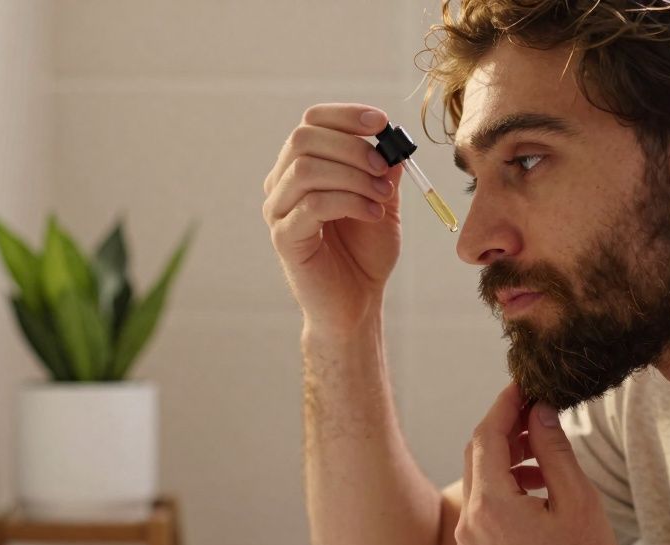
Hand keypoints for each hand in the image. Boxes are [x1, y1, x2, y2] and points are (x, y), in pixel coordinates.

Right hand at [262, 103, 402, 337]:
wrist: (356, 304)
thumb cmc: (365, 254)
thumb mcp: (382, 201)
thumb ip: (384, 169)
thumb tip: (392, 138)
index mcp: (301, 167)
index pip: (311, 121)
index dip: (345, 115)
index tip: (380, 123)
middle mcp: (281, 184)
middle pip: (303, 138)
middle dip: (352, 147)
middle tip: (384, 169)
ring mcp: (277, 211)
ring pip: (306, 168)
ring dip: (353, 176)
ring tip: (382, 197)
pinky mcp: (284, 238)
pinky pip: (313, 204)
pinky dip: (350, 202)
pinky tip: (373, 214)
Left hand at [456, 383, 626, 544]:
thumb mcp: (577, 500)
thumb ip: (554, 450)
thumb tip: (540, 410)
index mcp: (491, 507)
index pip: (487, 436)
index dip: (505, 404)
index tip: (524, 382)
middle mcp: (470, 522)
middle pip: (477, 453)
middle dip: (505, 426)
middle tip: (537, 407)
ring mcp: (469, 540)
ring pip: (479, 478)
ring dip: (507, 456)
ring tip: (545, 448)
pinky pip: (483, 503)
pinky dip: (504, 484)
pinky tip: (538, 483)